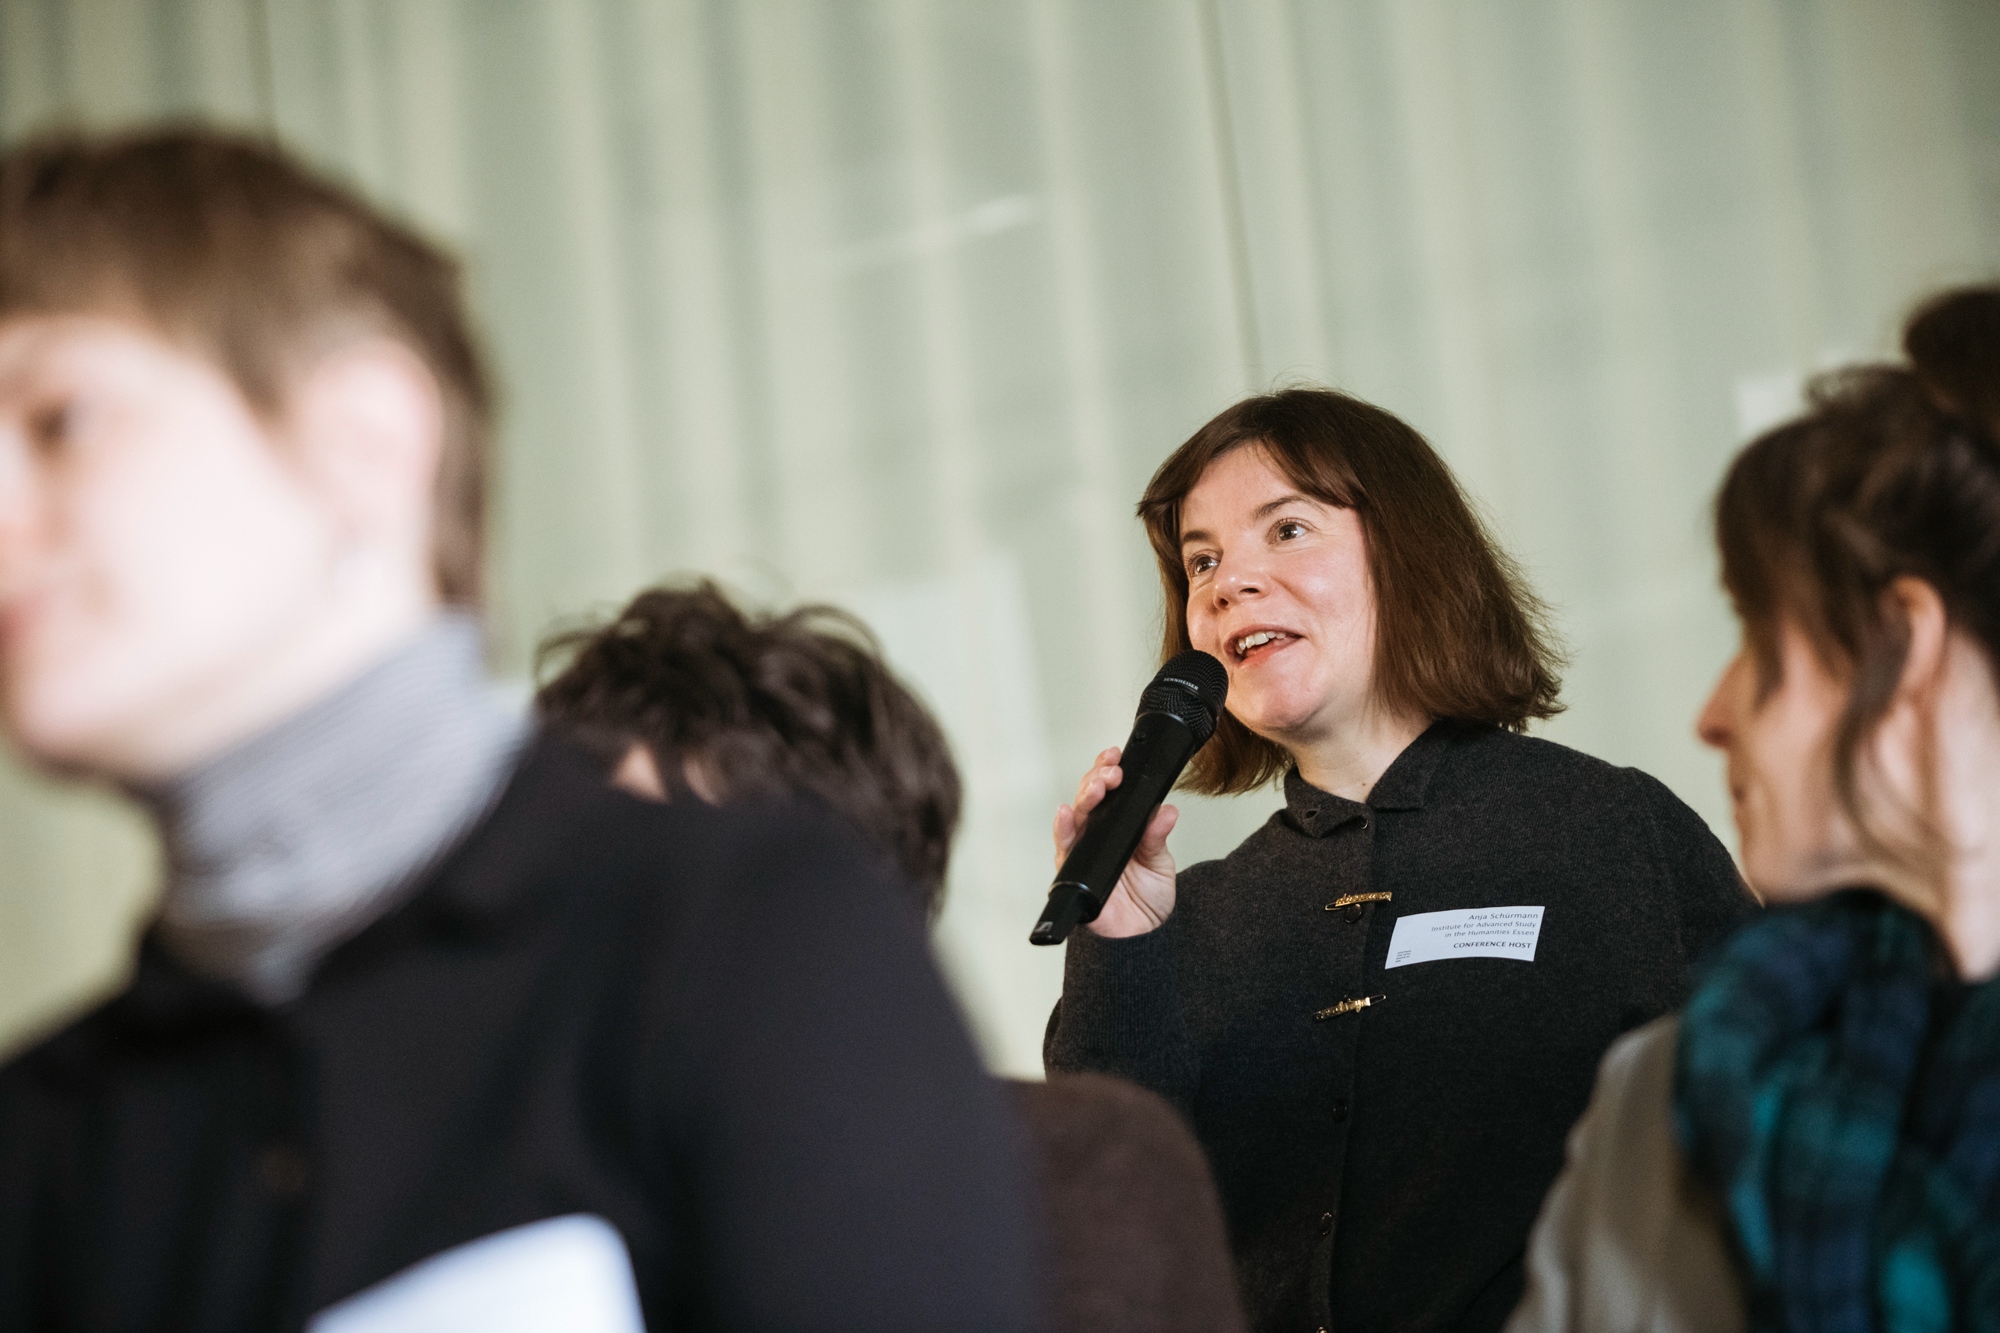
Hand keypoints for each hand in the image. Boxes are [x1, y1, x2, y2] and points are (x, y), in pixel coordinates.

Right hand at [1053, 746, 1178, 937]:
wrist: (1142, 938)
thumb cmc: (1147, 900)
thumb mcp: (1160, 863)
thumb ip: (1158, 837)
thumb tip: (1166, 811)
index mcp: (1117, 827)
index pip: (1108, 792)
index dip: (1107, 770)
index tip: (1117, 756)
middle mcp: (1096, 836)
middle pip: (1088, 798)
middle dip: (1097, 778)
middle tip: (1112, 771)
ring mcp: (1081, 852)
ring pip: (1075, 816)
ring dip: (1084, 797)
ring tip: (1098, 786)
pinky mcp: (1072, 872)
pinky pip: (1063, 848)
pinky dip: (1063, 829)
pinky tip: (1066, 813)